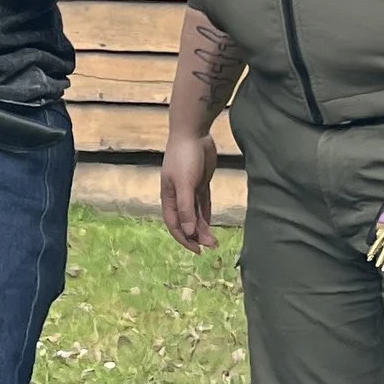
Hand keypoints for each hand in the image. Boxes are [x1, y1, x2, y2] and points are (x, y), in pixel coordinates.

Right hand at [160, 128, 218, 252]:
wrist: (193, 133)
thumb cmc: (184, 157)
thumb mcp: (185, 184)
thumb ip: (186, 208)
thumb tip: (188, 232)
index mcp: (169, 197)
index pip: (175, 224)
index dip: (184, 238)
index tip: (197, 250)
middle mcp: (178, 196)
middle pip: (186, 222)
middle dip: (196, 236)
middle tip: (211, 246)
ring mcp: (189, 190)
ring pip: (195, 214)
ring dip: (202, 228)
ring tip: (214, 241)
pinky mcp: (200, 183)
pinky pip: (202, 204)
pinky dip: (205, 215)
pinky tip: (211, 225)